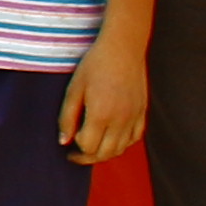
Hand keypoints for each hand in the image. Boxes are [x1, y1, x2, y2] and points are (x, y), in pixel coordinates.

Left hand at [59, 39, 150, 163]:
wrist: (123, 48)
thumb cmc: (95, 65)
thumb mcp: (74, 89)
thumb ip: (67, 117)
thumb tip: (64, 141)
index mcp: (101, 114)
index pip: (88, 147)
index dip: (76, 152)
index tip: (68, 149)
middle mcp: (120, 120)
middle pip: (105, 153)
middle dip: (88, 158)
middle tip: (76, 155)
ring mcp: (134, 117)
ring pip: (121, 149)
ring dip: (105, 154)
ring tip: (92, 148)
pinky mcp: (142, 111)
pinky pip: (135, 138)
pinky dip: (123, 144)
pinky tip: (112, 139)